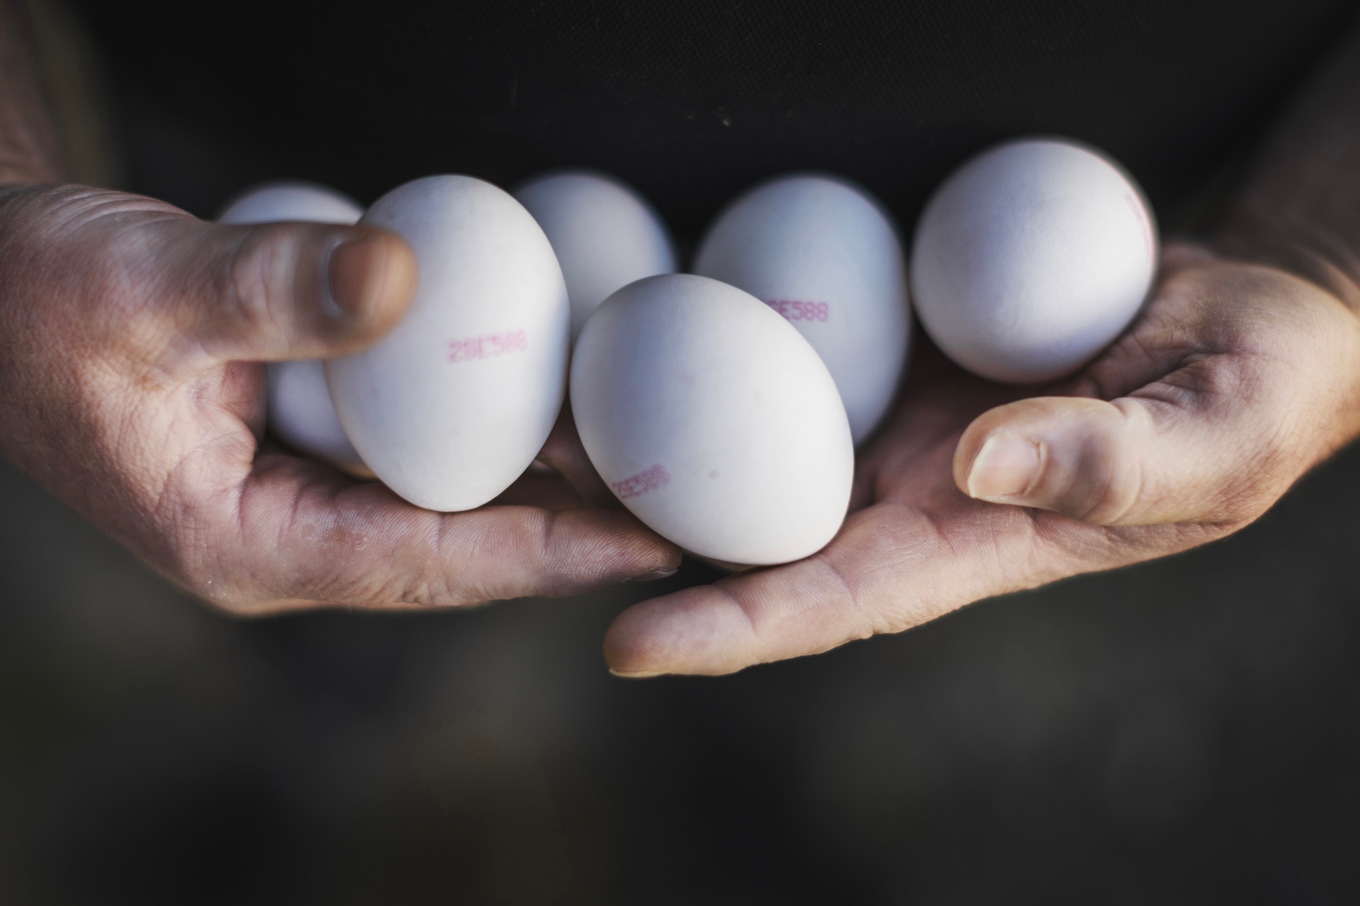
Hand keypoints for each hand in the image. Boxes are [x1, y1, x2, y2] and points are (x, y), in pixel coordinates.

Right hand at [0, 184, 679, 613]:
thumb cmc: (38, 298)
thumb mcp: (142, 286)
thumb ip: (267, 286)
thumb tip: (406, 273)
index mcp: (243, 544)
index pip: (426, 564)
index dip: (546, 556)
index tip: (652, 549)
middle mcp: (283, 539)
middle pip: (456, 549)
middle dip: (569, 531)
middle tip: (686, 507)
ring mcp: (295, 499)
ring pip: (445, 504)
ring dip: (541, 484)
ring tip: (652, 463)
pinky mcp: (304, 452)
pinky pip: (417, 454)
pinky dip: (488, 432)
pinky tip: (555, 399)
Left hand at [604, 245, 1359, 674]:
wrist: (1252, 317)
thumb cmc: (1252, 389)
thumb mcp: (1211, 429)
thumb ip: (1107, 458)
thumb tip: (974, 464)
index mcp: (978, 543)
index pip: (839, 604)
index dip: (735, 629)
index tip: (630, 649)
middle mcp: (913, 494)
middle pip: (760, 533)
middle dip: (647, 541)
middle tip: (534, 518)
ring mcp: (893, 423)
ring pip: (756, 446)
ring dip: (657, 443)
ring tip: (550, 427)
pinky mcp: (891, 355)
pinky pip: (793, 355)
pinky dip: (719, 354)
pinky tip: (647, 329)